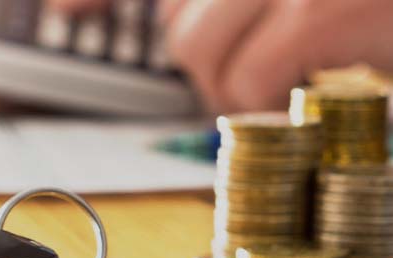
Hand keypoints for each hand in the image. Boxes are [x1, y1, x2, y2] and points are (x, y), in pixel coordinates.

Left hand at [161, 0, 392, 112]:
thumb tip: (197, 28)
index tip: (69, 5)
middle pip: (183, 13)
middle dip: (206, 60)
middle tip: (255, 83)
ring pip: (198, 47)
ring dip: (225, 91)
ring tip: (280, 102)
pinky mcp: (323, 12)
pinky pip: (246, 83)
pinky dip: (262, 112)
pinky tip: (303, 111)